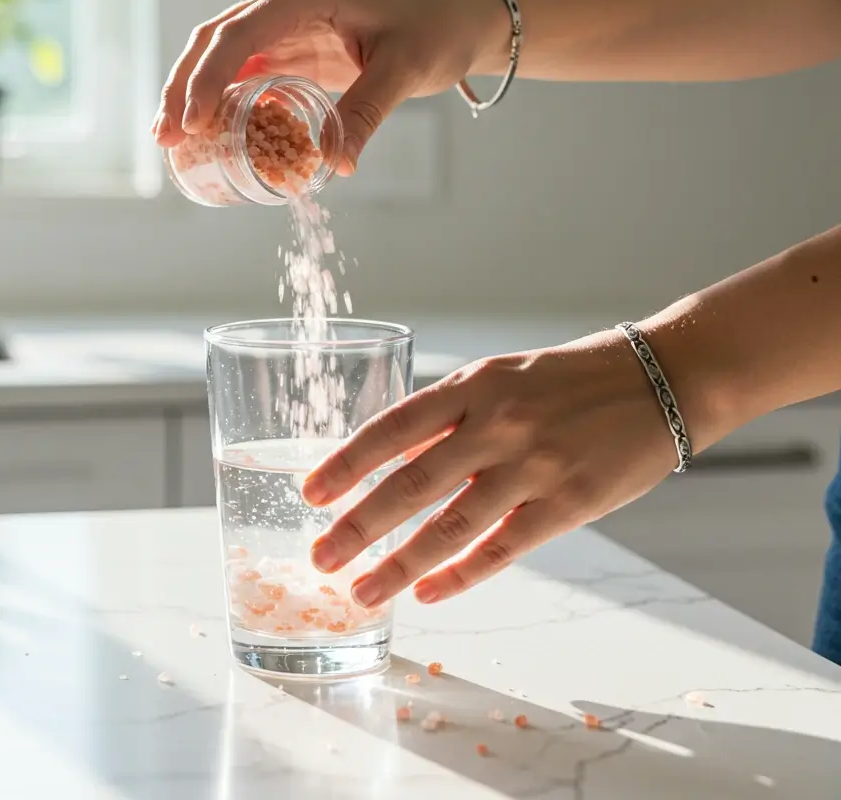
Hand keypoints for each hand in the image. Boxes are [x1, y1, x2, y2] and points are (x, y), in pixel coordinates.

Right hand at [152, 0, 508, 173]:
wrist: (462, 18)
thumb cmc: (438, 30)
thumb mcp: (405, 71)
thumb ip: (365, 115)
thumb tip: (333, 167)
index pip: (240, 34)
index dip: (209, 78)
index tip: (193, 123)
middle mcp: (289, 4)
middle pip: (216, 40)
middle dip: (185, 87)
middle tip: (166, 138)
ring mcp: (289, 25)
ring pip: (222, 53)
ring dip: (194, 92)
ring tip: (171, 138)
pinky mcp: (296, 48)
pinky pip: (247, 70)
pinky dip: (222, 97)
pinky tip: (210, 129)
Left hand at [301, 329, 687, 606]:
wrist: (659, 379)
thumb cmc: (568, 379)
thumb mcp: (500, 377)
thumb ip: (447, 415)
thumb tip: (389, 453)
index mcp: (475, 385)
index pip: (393, 428)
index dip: (347, 464)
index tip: (311, 494)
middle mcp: (498, 424)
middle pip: (412, 483)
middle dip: (359, 526)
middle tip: (320, 558)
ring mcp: (534, 467)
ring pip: (452, 527)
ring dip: (400, 565)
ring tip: (362, 592)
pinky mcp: (569, 504)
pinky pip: (503, 548)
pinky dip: (461, 575)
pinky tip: (427, 593)